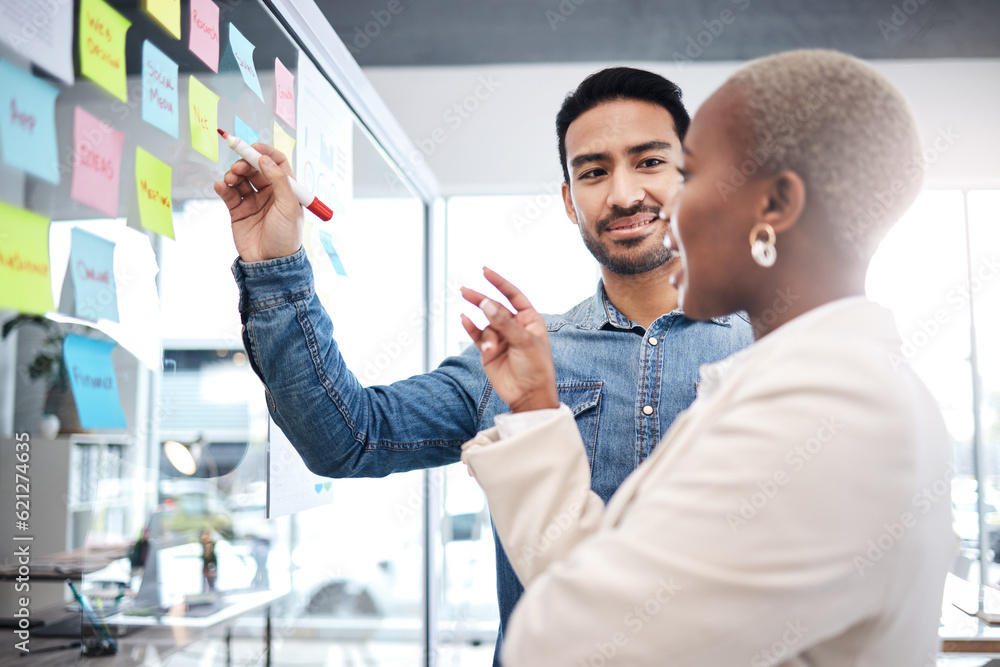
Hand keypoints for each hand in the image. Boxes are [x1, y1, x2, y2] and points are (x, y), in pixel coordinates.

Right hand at [213, 144, 302, 262]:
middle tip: (239, 167)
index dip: (265, 153)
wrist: (270, 263)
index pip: (276, 163)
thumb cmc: (286, 237)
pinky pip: (229, 193)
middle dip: (246, 163)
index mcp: (285, 189)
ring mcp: (253, 201)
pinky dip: (223, 187)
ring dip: (234, 174)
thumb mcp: (288, 206)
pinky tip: (221, 186)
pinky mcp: (238, 211)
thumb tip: (265, 159)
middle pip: (255, 168)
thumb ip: (279, 180)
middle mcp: (269, 193)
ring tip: (231, 179)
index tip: (253, 148)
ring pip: (240, 179)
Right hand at [460, 268, 558, 412]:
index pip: (513, 295)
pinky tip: (463, 319)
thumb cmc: (535, 367)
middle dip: (480, 298)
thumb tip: (485, 303)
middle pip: (494, 306)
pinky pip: (476, 335)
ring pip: (486, 326)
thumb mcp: (524, 342)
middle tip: (464, 290)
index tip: (484, 271)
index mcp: (529, 319)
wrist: (528, 395)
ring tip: (490, 349)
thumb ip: (504, 323)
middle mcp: (514, 326)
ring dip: (486, 337)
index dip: (499, 283)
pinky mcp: (488, 350)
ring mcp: (500, 337)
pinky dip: (470, 327)